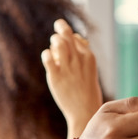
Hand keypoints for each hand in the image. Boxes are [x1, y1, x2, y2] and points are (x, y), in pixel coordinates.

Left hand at [42, 19, 103, 136]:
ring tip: (54, 47)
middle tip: (57, 26)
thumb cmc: (88, 92)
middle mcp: (79, 60)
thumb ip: (83, 55)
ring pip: (57, 42)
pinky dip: (46, 54)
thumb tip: (76, 38)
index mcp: (90, 58)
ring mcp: (67, 68)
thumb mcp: (90, 70)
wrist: (85, 112)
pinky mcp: (55, 77)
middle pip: (67, 35)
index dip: (70, 36)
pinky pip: (47, 56)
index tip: (67, 41)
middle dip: (61, 27)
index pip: (76, 38)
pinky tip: (48, 58)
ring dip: (53, 41)